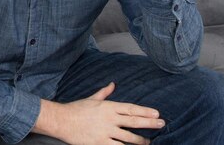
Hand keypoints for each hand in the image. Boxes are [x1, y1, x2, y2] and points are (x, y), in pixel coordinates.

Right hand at [33, 82, 163, 144]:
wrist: (61, 120)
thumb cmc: (76, 109)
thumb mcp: (92, 99)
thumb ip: (104, 92)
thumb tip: (113, 84)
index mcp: (108, 106)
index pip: (131, 108)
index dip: (145, 111)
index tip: (156, 113)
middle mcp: (109, 118)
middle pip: (134, 121)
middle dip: (150, 123)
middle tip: (162, 123)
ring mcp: (105, 131)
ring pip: (129, 137)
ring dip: (141, 140)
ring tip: (149, 142)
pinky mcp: (100, 143)